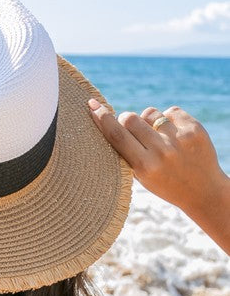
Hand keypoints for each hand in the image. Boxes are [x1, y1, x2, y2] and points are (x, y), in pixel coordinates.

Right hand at [87, 99, 226, 215]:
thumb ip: (126, 152)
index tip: (92, 104)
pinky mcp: (194, 129)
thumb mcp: (141, 176)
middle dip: (126, 120)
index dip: (101, 118)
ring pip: (150, 113)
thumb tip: (110, 121)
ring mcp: (179, 139)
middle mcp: (161, 151)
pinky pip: (171, 110)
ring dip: (148, 121)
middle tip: (132, 130)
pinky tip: (175, 135)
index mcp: (144, 166)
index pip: (116, 135)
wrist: (203, 192)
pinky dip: (169, 119)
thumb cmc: (165, 183)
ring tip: (158, 137)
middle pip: (130, 118)